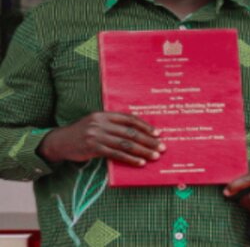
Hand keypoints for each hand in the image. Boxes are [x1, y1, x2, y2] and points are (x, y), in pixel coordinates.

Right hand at [38, 112, 163, 165]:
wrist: (60, 141)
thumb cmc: (83, 133)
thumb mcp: (97, 123)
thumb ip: (113, 125)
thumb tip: (139, 133)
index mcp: (105, 114)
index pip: (130, 119)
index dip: (146, 126)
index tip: (158, 133)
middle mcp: (101, 123)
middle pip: (131, 132)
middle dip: (149, 141)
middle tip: (161, 147)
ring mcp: (97, 135)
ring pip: (126, 144)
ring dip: (143, 151)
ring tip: (155, 156)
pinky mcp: (93, 148)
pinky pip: (116, 154)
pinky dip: (130, 159)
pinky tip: (140, 163)